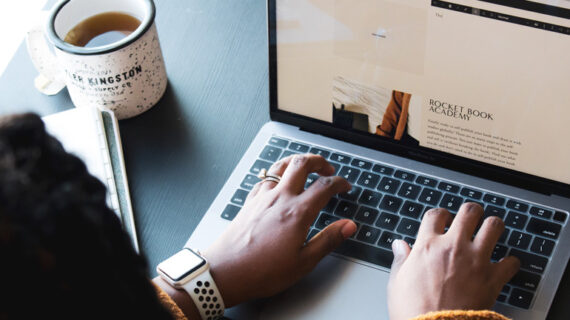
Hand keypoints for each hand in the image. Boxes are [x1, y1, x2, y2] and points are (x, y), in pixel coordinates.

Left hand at [203, 154, 356, 306]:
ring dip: (296, 162)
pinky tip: (277, 183)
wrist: (225, 272)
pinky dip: (276, 174)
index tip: (345, 186)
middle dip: (318, 161)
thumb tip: (348, 226)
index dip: (339, 182)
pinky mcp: (249, 203)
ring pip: (280, 166)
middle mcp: (280, 198)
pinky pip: (264, 179)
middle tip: (327, 168)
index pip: (324, 186)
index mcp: (297, 212)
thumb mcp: (304, 262)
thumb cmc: (262, 271)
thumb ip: (328, 240)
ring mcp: (262, 198)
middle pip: (301, 164)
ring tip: (304, 167)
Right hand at [387, 203, 519, 319]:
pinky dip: (510, 263)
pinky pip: (511, 262)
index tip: (442, 220)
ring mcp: (476, 260)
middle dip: (471, 212)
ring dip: (493, 227)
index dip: (440, 214)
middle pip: (469, 212)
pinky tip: (505, 265)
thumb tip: (399, 245)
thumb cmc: (414, 310)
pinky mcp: (493, 277)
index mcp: (428, 246)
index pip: (436, 214)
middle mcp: (454, 247)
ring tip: (490, 231)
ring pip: (494, 226)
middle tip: (471, 218)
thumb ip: (400, 260)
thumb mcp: (397, 283)